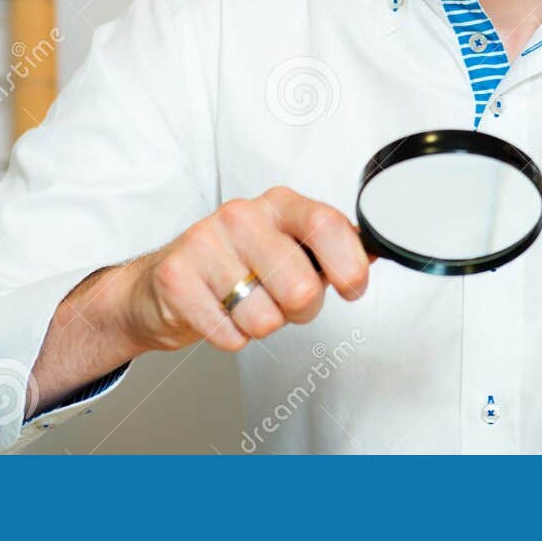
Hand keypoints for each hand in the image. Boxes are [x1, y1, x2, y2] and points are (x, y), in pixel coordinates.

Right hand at [122, 186, 373, 352]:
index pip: (327, 225)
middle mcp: (241, 216)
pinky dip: (231, 337)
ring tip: (244, 304)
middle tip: (282, 300)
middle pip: (301, 289)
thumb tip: (375, 252)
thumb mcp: (286, 242)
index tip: (352, 287)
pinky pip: (230, 336)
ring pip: (265, 319)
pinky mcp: (176, 279)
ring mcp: (205, 244)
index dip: (349, 265)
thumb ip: (328, 247)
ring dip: (262, 325)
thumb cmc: (237, 261)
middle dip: (301, 310)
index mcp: (278, 203)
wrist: (166, 280)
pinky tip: (219, 312)